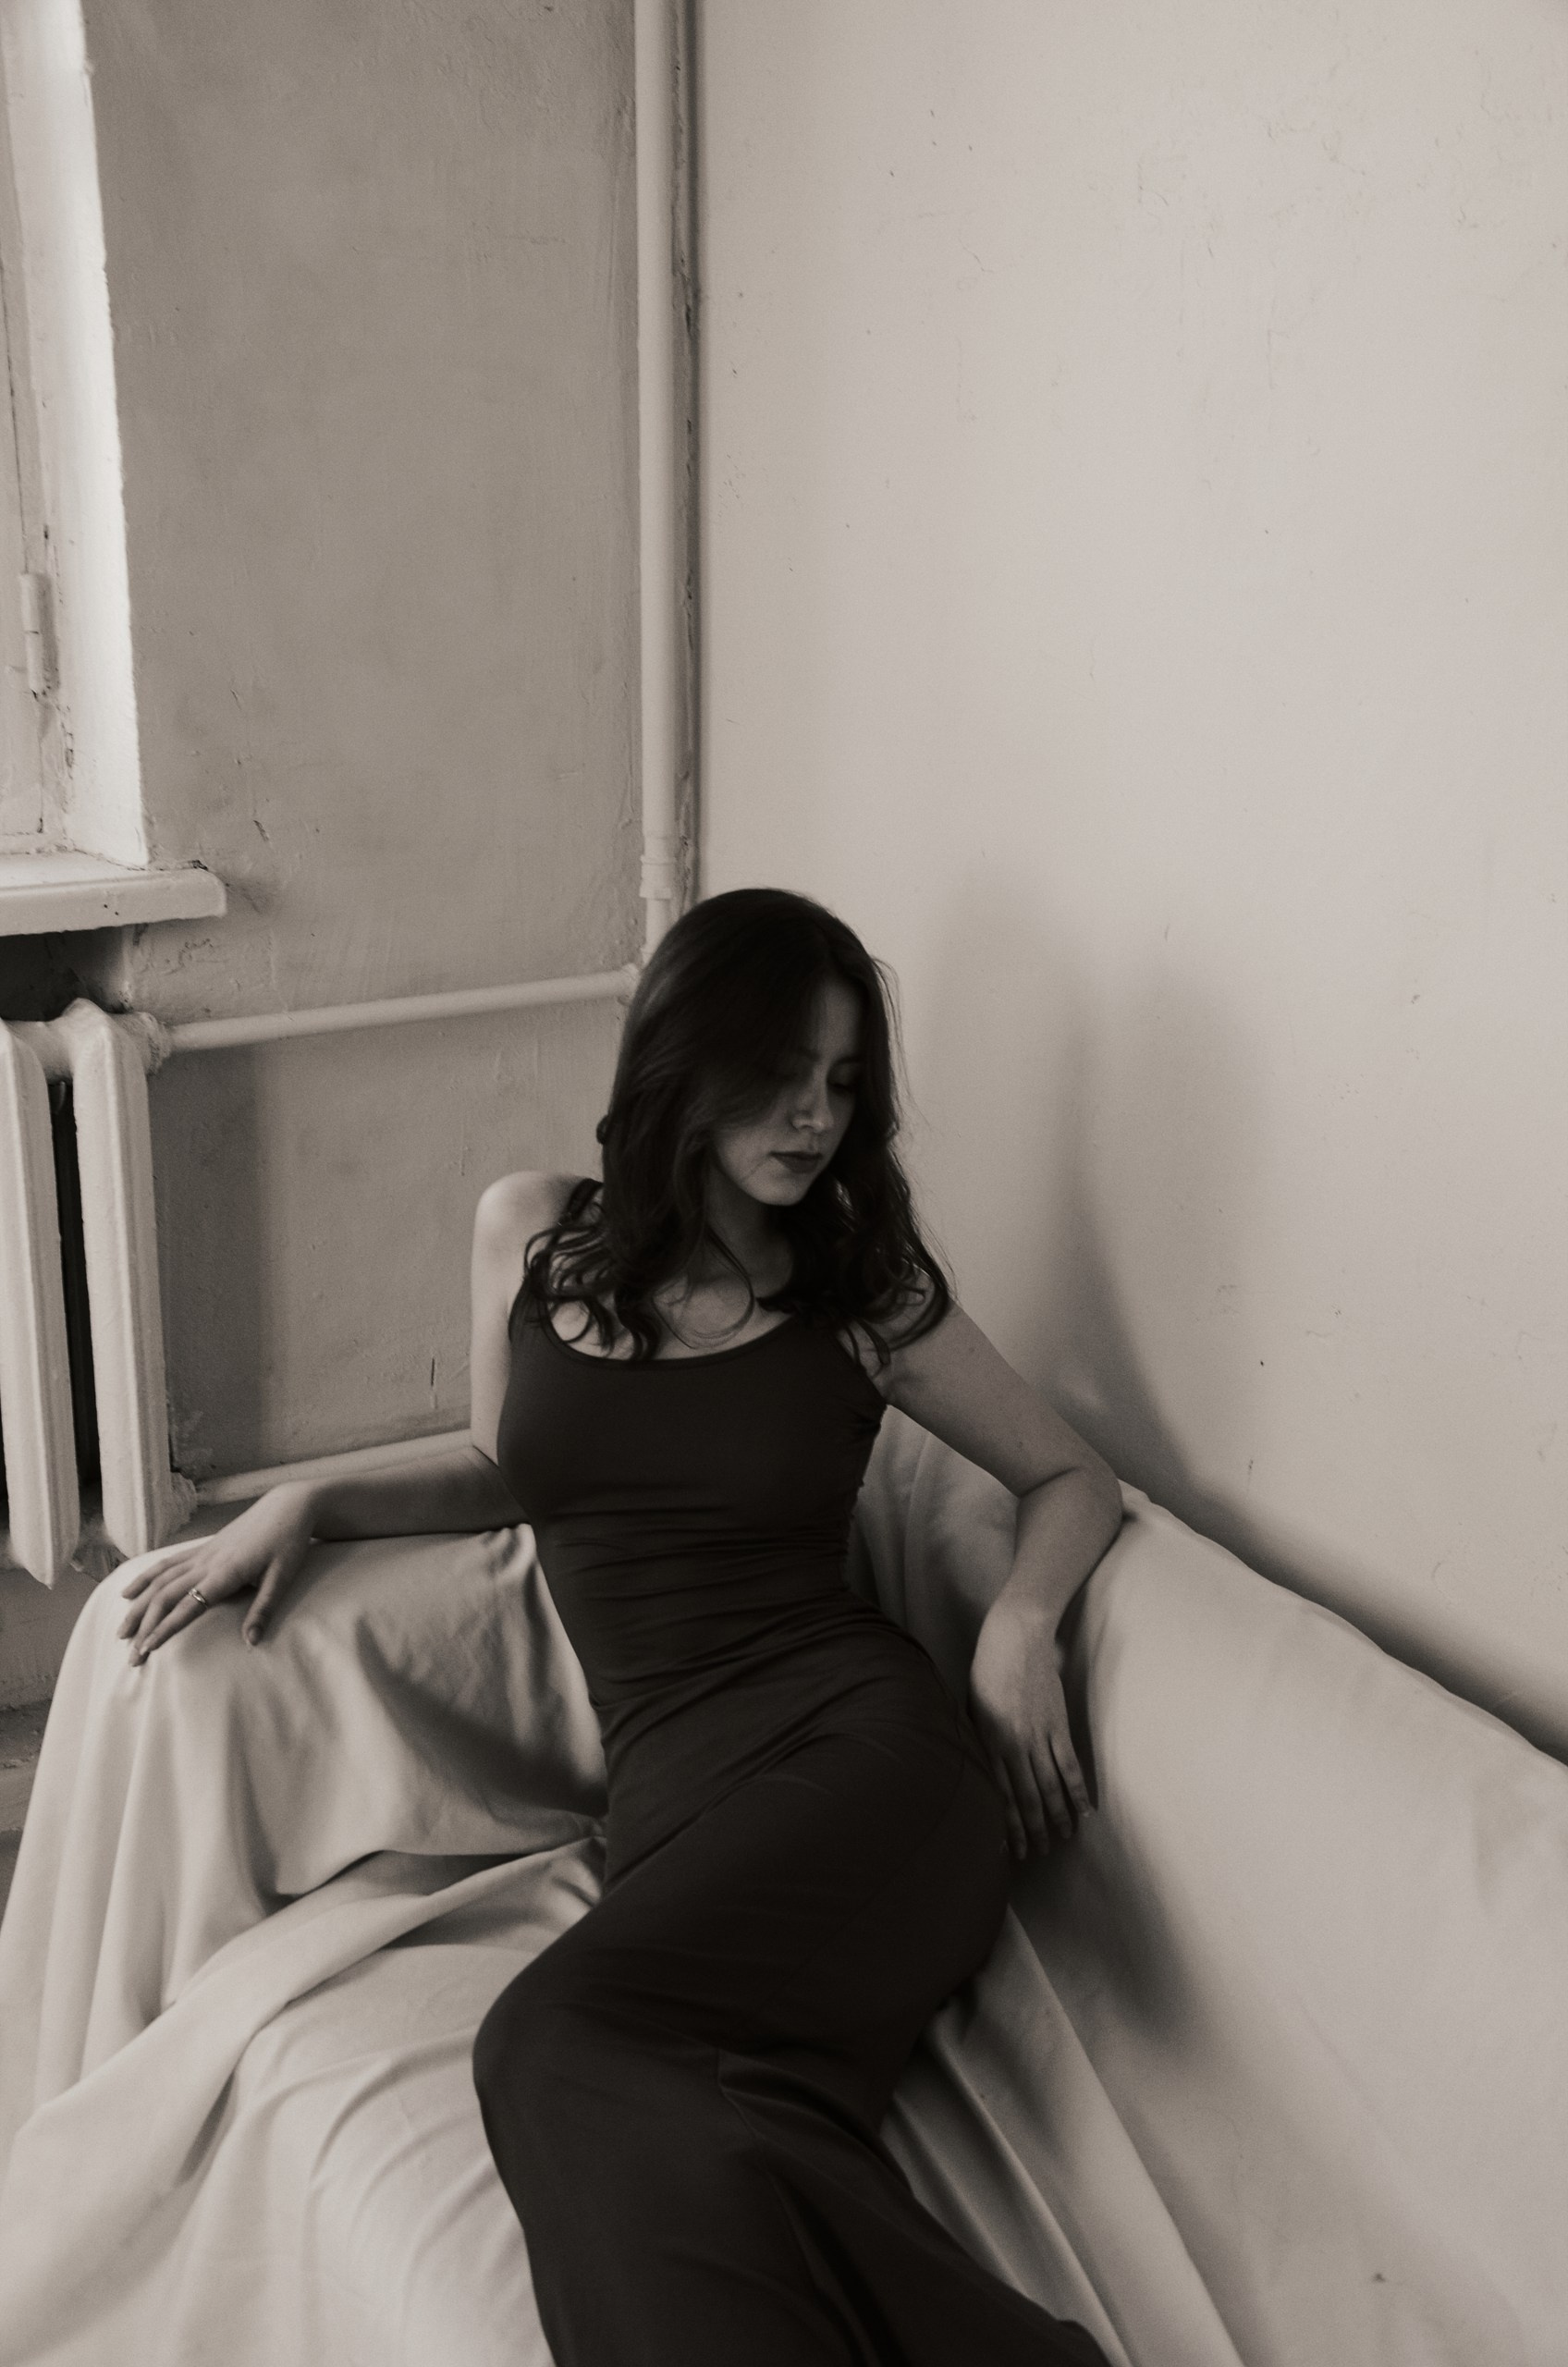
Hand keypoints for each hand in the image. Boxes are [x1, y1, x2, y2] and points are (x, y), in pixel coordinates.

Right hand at [116, 1484, 317, 1660]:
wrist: (288, 1507)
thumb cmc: (288, 1542)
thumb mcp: (283, 1577)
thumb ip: (264, 1609)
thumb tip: (251, 1641)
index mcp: (226, 1572)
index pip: (188, 1605)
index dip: (165, 1628)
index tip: (147, 1648)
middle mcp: (207, 1562)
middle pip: (165, 1596)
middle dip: (145, 1626)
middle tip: (132, 1656)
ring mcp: (202, 1553)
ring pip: (160, 1580)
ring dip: (138, 1606)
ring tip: (121, 1631)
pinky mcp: (202, 1548)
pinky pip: (167, 1564)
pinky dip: (145, 1578)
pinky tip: (128, 1592)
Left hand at [967, 1591, 1093, 1859]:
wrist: (1014, 1637)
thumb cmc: (986, 1670)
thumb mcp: (971, 1708)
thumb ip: (979, 1741)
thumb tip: (982, 1772)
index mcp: (988, 1741)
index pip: (998, 1794)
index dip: (1005, 1824)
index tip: (1008, 1848)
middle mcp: (1014, 1744)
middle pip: (1025, 1797)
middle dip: (1031, 1829)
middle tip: (1035, 1855)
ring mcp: (1039, 1735)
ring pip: (1050, 1787)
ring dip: (1056, 1817)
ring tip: (1060, 1841)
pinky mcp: (1058, 1725)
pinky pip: (1071, 1765)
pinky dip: (1078, 1791)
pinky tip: (1083, 1812)